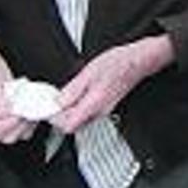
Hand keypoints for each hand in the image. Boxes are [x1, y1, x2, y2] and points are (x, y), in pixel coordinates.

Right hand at [0, 37, 36, 144]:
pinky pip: (15, 128)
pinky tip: (28, 109)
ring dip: (26, 124)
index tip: (24, 109)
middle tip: (31, 110)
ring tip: (30, 109)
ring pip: (13, 134)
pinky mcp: (0, 119)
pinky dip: (25, 122)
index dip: (15, 122)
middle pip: (6, 136)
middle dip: (22, 125)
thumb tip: (9, 116)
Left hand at [51, 35, 174, 133]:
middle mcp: (99, 112)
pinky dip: (77, 107)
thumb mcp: (90, 72)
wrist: (138, 61)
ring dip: (68, 111)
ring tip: (62, 97)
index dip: (55, 118)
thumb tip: (58, 101)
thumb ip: (72, 90)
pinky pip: (86, 113)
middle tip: (52, 101)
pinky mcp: (105, 106)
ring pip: (79, 120)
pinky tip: (75, 95)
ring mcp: (103, 111)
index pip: (68, 125)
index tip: (48, 107)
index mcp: (94, 104)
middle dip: (59, 115)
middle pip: (73, 125)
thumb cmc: (119, 63)